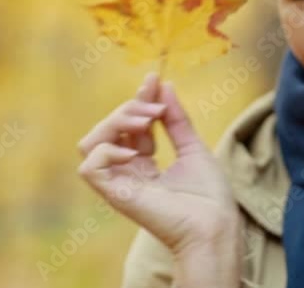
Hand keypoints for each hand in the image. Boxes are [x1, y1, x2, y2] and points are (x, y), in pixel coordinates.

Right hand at [77, 72, 240, 258]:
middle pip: (107, 129)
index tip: (154, 79)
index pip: (129, 125)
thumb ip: (175, 119)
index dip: (137, 100)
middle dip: (129, 108)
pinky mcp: (115, 194)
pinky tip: (135, 151)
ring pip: (90, 142)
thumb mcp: (192, 146)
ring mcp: (119, 183)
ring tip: (145, 122)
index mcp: (144, 164)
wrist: (214, 225)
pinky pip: (89, 166)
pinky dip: (107, 150)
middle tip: (156, 109)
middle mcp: (128, 172)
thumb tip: (164, 86)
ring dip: (114, 122)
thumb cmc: (209, 196)